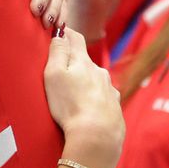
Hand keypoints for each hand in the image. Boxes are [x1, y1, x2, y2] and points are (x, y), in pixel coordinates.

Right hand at [43, 28, 124, 167]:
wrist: (97, 135)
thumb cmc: (70, 105)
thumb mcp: (54, 75)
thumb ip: (57, 52)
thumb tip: (60, 33)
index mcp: (83, 62)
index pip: (75, 38)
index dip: (66, 33)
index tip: (58, 32)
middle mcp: (100, 72)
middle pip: (85, 61)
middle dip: (74, 62)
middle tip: (61, 70)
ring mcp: (110, 90)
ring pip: (96, 80)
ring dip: (86, 82)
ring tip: (74, 95)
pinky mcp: (114, 107)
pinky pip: (103, 98)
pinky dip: (95, 100)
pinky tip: (89, 110)